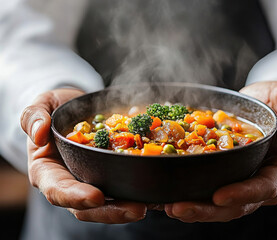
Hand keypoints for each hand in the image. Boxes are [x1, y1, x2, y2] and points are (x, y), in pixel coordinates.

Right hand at [21, 88, 146, 223]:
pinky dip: (139, 189)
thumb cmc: (57, 109)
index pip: (58, 190)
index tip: (96, 196)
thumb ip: (33, 116)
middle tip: (137, 209)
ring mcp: (93, 180)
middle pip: (88, 206)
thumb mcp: (41, 106)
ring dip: (129, 206)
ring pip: (109, 202)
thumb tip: (38, 134)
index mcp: (48, 171)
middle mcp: (71, 182)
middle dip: (112, 211)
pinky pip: (124, 184)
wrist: (78, 108)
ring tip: (150, 204)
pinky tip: (157, 189)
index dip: (75, 196)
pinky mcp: (111, 173)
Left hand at [165, 81, 276, 222]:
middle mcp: (261, 181)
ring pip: (220, 205)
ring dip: (195, 208)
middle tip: (179, 207)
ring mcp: (242, 181)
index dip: (242, 194)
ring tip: (170, 207)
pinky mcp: (226, 176)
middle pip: (237, 205)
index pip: (264, 188)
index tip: (218, 196)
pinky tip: (170, 197)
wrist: (261, 103)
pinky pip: (209, 190)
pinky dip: (191, 196)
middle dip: (208, 209)